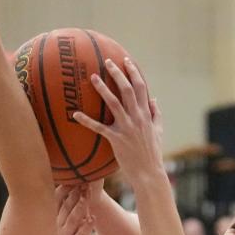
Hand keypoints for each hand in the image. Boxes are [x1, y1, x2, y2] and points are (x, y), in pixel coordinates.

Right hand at [57, 185, 93, 234]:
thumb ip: (67, 217)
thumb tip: (75, 199)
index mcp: (54, 224)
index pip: (57, 202)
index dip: (64, 189)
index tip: (72, 177)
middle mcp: (57, 230)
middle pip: (66, 207)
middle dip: (74, 193)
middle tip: (82, 180)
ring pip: (72, 219)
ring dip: (79, 207)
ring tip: (86, 196)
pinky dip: (86, 227)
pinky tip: (92, 219)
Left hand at [72, 58, 165, 186]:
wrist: (149, 173)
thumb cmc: (152, 153)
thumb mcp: (158, 131)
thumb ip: (156, 114)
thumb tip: (154, 99)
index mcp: (146, 114)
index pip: (141, 87)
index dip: (134, 72)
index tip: (126, 61)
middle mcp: (137, 118)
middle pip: (127, 90)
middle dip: (118, 73)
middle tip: (107, 61)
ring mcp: (127, 128)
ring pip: (113, 103)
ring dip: (103, 89)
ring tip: (92, 77)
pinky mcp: (116, 140)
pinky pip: (99, 128)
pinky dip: (87, 121)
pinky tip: (75, 114)